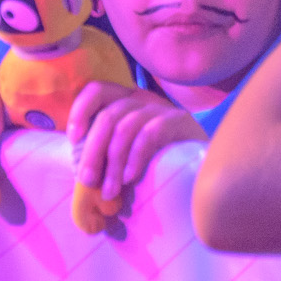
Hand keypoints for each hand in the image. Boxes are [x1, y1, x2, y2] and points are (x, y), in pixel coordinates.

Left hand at [66, 81, 207, 204]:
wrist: (206, 164)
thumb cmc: (161, 159)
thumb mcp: (129, 151)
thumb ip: (108, 152)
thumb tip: (81, 171)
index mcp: (127, 101)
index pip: (97, 89)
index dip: (80, 110)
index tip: (73, 139)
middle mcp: (142, 99)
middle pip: (108, 115)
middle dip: (93, 150)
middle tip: (87, 180)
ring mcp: (162, 108)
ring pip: (126, 126)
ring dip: (113, 162)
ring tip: (109, 190)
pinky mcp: (180, 121)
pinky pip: (149, 134)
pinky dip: (135, 158)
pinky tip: (131, 178)